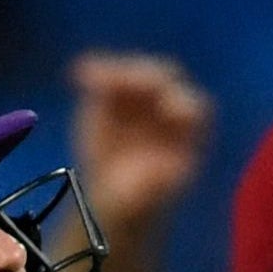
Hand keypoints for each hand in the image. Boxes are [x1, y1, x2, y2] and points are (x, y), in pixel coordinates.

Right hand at [69, 52, 214, 234]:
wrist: (112, 193)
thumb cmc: (137, 199)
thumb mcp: (145, 200)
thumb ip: (155, 185)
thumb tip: (162, 171)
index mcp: (187, 131)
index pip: (192, 108)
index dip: (182, 105)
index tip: (167, 111)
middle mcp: (169, 104)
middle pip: (166, 80)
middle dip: (148, 79)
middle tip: (123, 83)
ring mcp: (142, 94)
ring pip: (135, 72)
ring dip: (117, 73)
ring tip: (93, 82)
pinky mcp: (115, 90)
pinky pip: (106, 74)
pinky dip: (95, 72)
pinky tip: (80, 75)